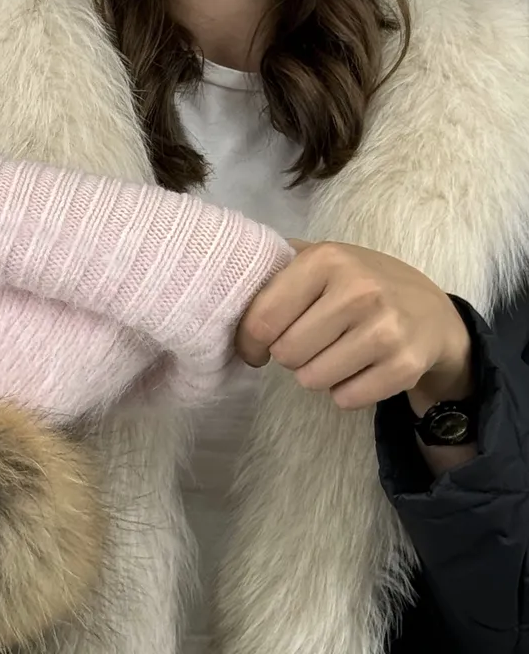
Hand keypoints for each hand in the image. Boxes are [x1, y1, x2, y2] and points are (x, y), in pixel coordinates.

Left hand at [235, 239, 472, 410]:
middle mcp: (358, 290)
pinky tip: (358, 368)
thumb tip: (225, 279)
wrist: (433, 313)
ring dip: (315, 374)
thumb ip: (277, 265)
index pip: (263, 318)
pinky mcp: (404, 366)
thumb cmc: (362, 284)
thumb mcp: (324, 259)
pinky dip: (344, 391)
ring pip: (312, 379)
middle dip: (288, 355)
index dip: (249, 340)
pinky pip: (345, 399)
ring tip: (332, 353)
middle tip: (306, 344)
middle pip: (286, 354)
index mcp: (327, 259)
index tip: (254, 345)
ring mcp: (385, 329)